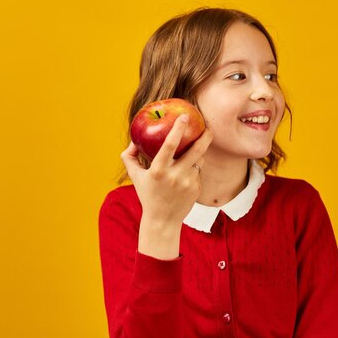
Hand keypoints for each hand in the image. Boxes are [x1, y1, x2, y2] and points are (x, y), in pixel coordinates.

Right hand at [121, 114, 212, 257]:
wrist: (163, 220)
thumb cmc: (147, 194)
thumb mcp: (135, 177)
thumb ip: (129, 157)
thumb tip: (133, 140)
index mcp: (158, 171)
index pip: (170, 145)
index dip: (178, 129)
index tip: (185, 117)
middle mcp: (175, 176)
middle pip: (196, 151)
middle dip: (204, 137)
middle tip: (208, 128)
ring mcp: (188, 183)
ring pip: (198, 160)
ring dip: (196, 155)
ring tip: (189, 156)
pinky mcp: (197, 188)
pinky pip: (199, 171)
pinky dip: (194, 169)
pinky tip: (186, 177)